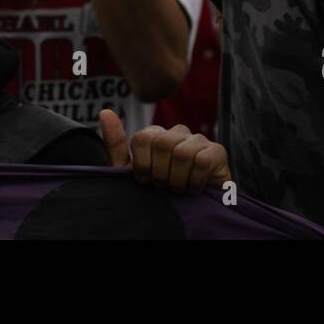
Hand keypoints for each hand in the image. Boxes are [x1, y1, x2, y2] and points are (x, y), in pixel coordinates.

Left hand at [100, 109, 230, 194]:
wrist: (194, 211)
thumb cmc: (161, 190)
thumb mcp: (133, 173)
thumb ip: (116, 145)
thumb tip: (105, 112)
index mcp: (156, 134)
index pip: (142, 138)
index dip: (142, 164)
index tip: (146, 181)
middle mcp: (177, 132)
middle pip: (162, 143)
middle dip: (160, 173)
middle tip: (163, 186)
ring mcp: (199, 139)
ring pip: (182, 153)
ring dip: (177, 180)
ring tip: (178, 189)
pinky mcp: (217, 151)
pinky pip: (202, 161)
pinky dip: (194, 181)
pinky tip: (194, 189)